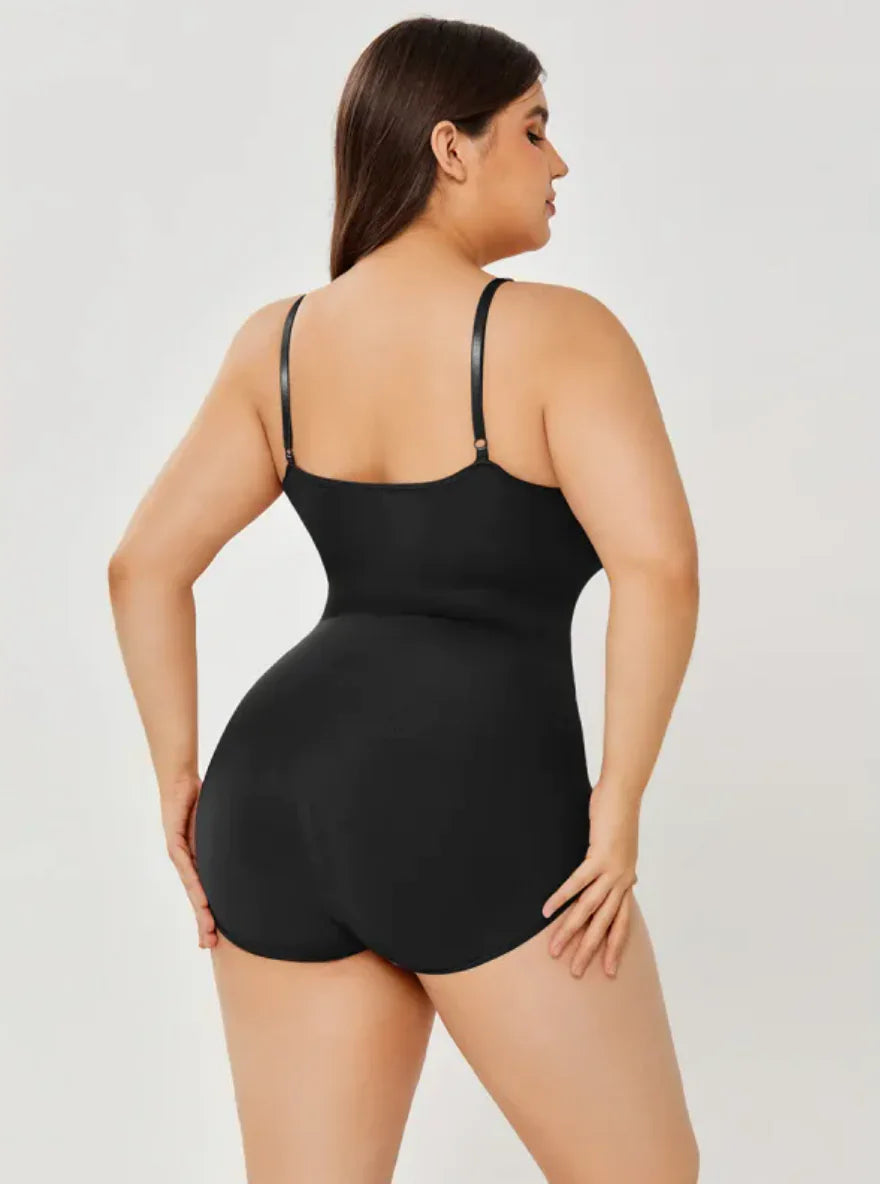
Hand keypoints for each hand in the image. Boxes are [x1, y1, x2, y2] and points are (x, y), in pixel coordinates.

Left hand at [160, 772, 216, 948]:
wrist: (181, 781)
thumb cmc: (203, 802)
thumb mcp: (218, 830)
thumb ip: (229, 846)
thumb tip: (254, 855)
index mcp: (199, 862)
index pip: (204, 894)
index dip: (209, 916)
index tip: (215, 938)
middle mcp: (187, 863)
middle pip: (196, 898)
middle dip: (203, 921)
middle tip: (210, 944)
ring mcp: (180, 854)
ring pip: (191, 888)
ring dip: (200, 909)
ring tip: (209, 928)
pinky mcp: (175, 843)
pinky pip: (187, 866)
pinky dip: (195, 884)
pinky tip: (203, 899)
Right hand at [540, 781, 639, 977]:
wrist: (624, 794)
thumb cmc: (618, 816)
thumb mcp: (621, 847)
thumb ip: (619, 866)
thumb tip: (624, 876)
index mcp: (627, 881)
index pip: (622, 923)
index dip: (615, 948)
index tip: (609, 971)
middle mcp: (622, 880)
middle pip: (605, 924)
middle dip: (590, 950)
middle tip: (575, 973)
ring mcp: (612, 870)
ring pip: (589, 909)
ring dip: (570, 930)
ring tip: (554, 948)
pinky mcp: (599, 856)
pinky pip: (577, 883)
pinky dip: (561, 897)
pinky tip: (546, 910)